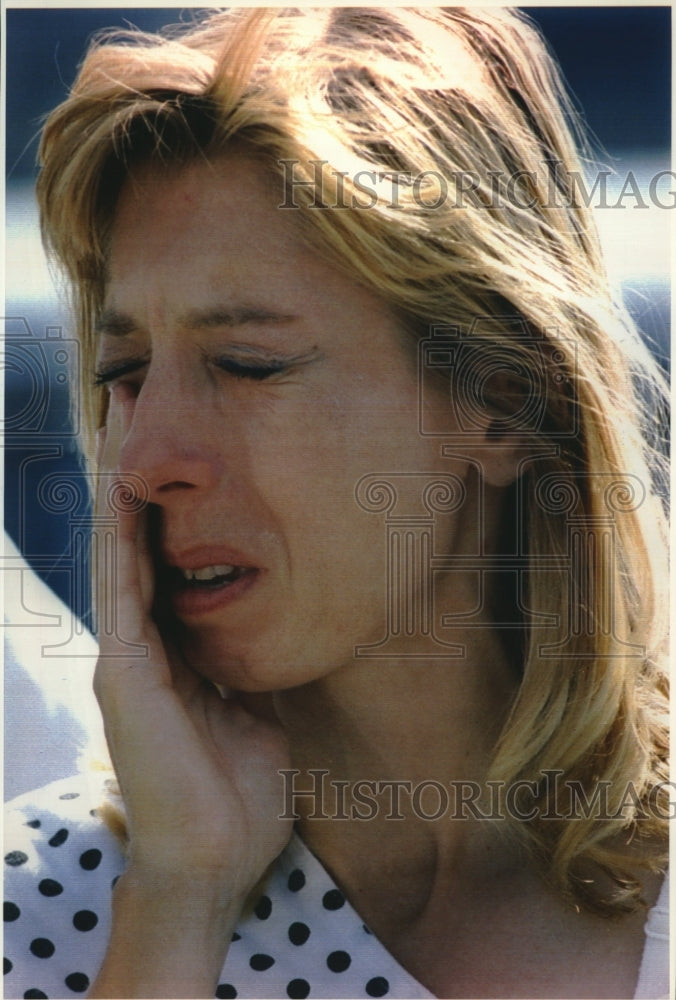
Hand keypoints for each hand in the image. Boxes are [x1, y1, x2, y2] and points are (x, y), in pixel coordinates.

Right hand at [90, 388, 291, 995]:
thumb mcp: (253, 703)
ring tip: (115, 417)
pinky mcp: (124, 672)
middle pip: (130, 535)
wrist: (217, 860)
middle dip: (129, 467)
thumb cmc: (239, 790)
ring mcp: (125, 654)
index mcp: (170, 647)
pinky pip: (121, 587)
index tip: (172, 437)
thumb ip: (249, 658)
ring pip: (115, 547)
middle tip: (130, 397)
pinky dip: (119, 533)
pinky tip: (120, 485)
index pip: (159, 552)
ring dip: (115, 481)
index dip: (161, 493)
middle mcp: (139, 640)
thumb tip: (277, 617)